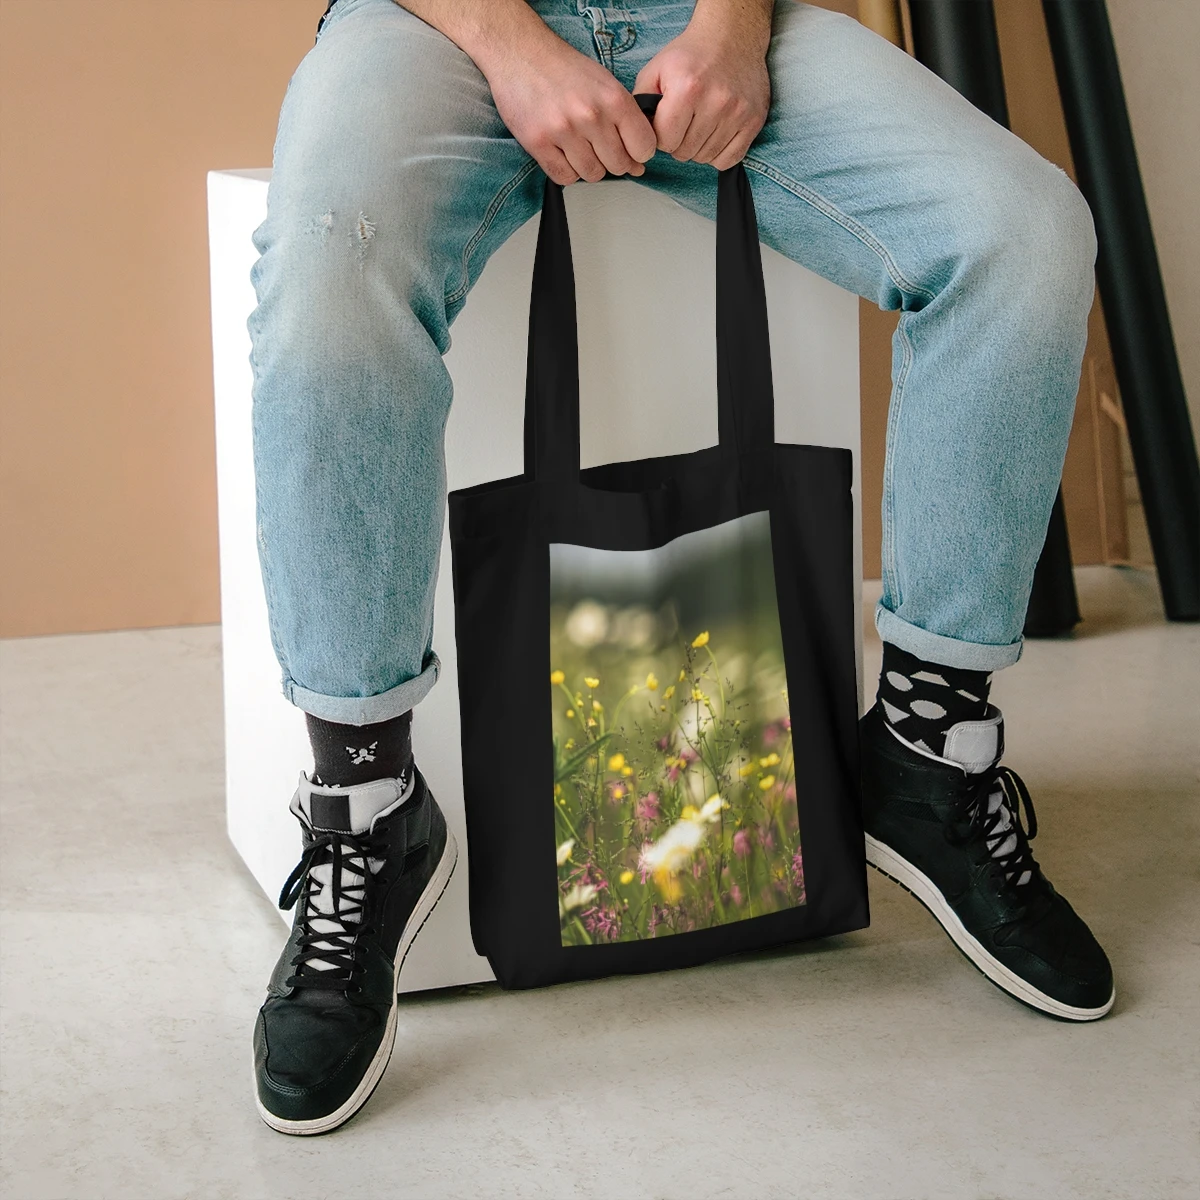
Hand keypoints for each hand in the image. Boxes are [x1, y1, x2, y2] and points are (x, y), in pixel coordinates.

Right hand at [484, 29, 656, 183]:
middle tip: (599, 148)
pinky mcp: (538, 143)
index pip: (643, 147)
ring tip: (577, 147)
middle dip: (612, 162)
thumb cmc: (563, 69)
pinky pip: (564, 177)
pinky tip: (561, 153)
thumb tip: (637, 162)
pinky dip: (566, 171)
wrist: (520, 53)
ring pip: (592, 174)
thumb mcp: (604, 83)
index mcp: (613, 98)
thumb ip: (625, 119)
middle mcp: (591, 115)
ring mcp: (564, 131)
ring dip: (587, 167)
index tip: (630, 152)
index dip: (638, 154)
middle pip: (618, 165)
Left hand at [634, 0, 771, 169]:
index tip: (665, 123)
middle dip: (679, 143)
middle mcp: (715, 102)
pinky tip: (715, 135)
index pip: (664, 142)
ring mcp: (737, 113)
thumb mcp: (655, 70)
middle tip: (683, 123)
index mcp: (687, 89)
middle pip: (684, 152)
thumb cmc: (691, 56)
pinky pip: (729, 159)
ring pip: (705, 158)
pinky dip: (718, 154)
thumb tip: (637, 135)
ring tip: (699, 124)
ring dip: (698, 148)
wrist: (732, 37)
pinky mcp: (753, 121)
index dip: (660, 136)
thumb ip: (640, 103)